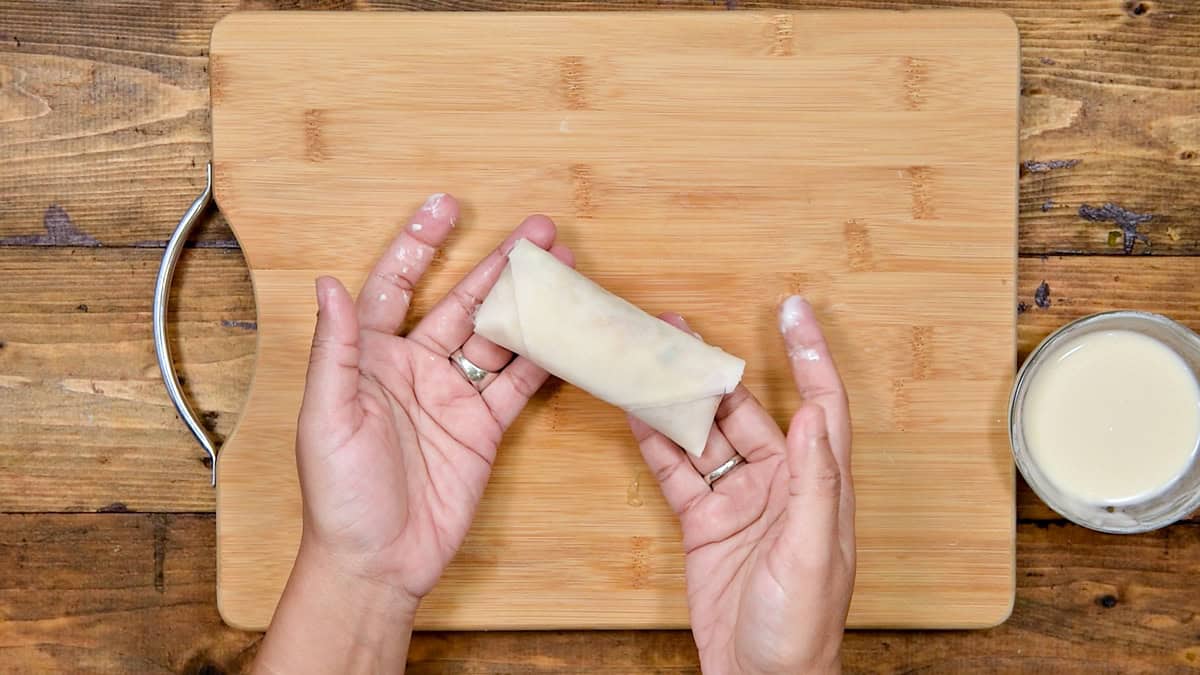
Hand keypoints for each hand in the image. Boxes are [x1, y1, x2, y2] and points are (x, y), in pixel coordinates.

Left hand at [255, 194, 571, 674]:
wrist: (377, 562)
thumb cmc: (339, 494)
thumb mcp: (327, 416)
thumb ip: (336, 348)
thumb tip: (326, 282)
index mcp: (371, 358)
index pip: (397, 286)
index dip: (419, 245)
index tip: (446, 207)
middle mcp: (414, 368)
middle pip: (463, 302)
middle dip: (499, 264)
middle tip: (537, 230)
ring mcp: (453, 396)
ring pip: (498, 336)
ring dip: (528, 302)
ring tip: (563, 266)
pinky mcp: (483, 428)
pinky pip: (518, 383)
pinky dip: (545, 356)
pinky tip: (568, 328)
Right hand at [629, 297, 854, 674]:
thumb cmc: (799, 627)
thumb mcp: (814, 551)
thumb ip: (813, 481)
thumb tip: (813, 413)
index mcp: (817, 484)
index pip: (819, 404)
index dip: (808, 354)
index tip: (793, 309)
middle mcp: (779, 483)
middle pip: (744, 409)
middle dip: (712, 367)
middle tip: (679, 328)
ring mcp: (738, 499)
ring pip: (703, 434)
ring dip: (677, 398)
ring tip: (649, 358)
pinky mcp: (704, 521)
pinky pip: (676, 470)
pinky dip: (654, 441)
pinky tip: (635, 411)